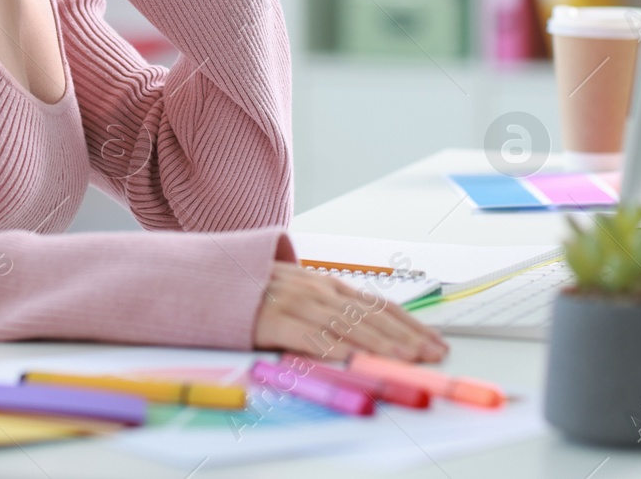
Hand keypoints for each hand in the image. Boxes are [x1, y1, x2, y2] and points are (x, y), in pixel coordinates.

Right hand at [253, 262, 447, 363]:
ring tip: (406, 357)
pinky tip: (354, 358)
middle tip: (432, 352)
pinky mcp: (272, 320)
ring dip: (380, 342)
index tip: (434, 340)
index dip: (409, 323)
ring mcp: (295, 302)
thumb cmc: (253, 293)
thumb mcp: (296, 292)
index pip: (377, 304)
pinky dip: (333, 348)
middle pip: (369, 315)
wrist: (207, 282)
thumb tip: (364, 327)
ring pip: (346, 324)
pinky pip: (308, 336)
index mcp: (326, 284)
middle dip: (405, 335)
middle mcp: (316, 290)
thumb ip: (326, 307)